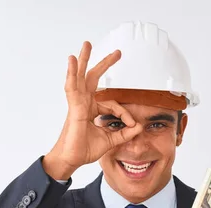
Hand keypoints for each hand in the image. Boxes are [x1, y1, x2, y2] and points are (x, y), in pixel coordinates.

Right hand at [43, 41, 142, 179]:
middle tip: (117, 53)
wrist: (71, 159)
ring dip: (84, 60)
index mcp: (91, 109)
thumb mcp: (110, 141)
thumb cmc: (84, 150)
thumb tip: (139, 126)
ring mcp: (77, 104)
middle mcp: (84, 103)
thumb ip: (124, 133)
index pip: (112, 104)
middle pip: (93, 78)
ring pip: (81, 77)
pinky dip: (72, 73)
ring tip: (87, 45)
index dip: (125, 114)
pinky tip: (73, 60)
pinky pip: (72, 87)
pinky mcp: (74, 108)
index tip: (132, 125)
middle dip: (104, 64)